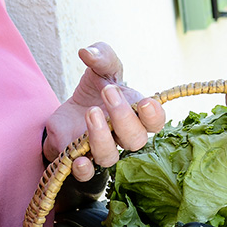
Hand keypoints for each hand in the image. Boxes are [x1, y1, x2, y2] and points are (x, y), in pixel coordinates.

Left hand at [43, 42, 165, 181]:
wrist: (70, 111)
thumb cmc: (96, 90)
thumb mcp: (101, 67)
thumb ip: (101, 55)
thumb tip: (87, 52)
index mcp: (138, 115)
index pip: (156, 122)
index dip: (155, 116)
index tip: (145, 102)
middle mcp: (125, 137)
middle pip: (136, 140)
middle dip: (124, 117)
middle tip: (108, 92)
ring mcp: (105, 151)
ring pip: (111, 156)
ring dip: (102, 137)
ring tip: (91, 113)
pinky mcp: (83, 160)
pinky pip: (87, 174)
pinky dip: (84, 170)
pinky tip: (79, 159)